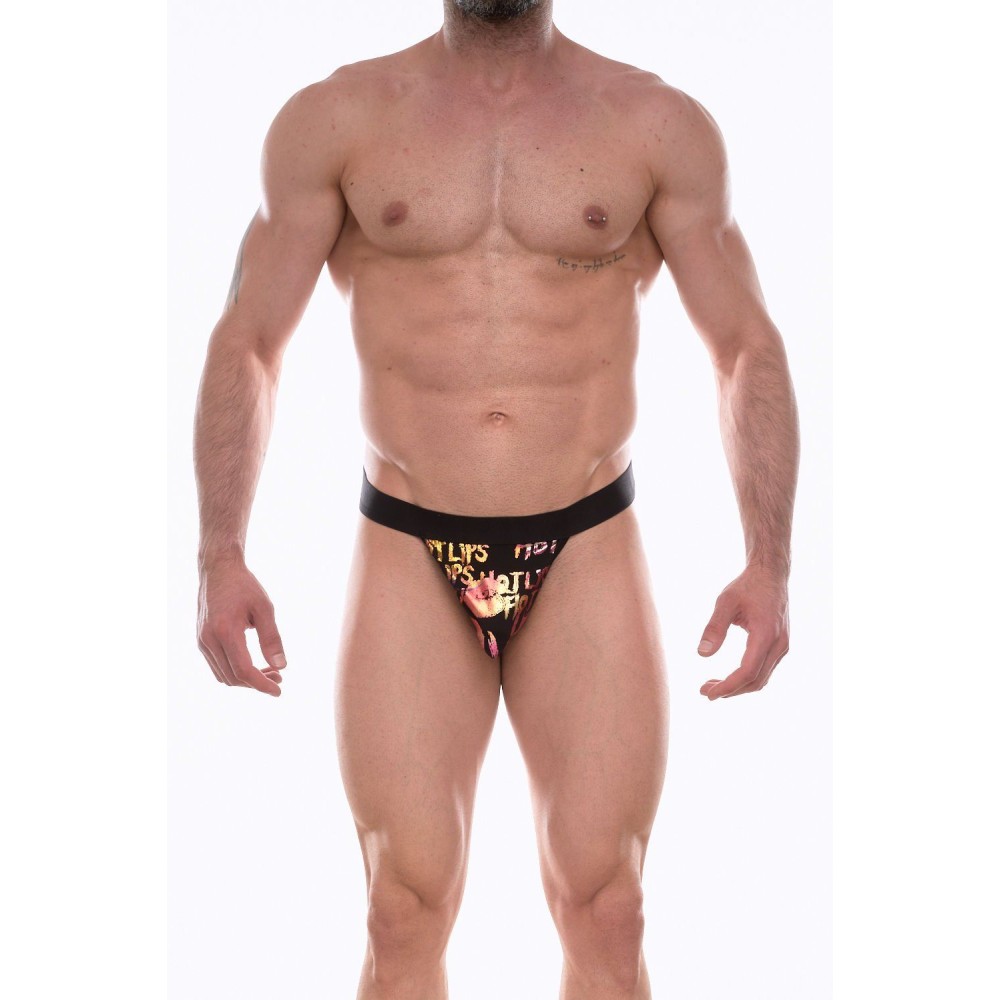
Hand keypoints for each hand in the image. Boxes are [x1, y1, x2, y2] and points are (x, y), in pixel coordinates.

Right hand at [197, 559, 285, 696]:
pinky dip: (235, 671)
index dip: (261, 684)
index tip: (279, 690)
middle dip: (257, 683)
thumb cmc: (244, 586)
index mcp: (225, 631)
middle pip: (233, 677)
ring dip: (246, 680)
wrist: (218, 569)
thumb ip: (272, 638)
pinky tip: (253, 664)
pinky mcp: (201, 640)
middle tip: (279, 678)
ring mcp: (202, 641)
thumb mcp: (264, 608)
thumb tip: (282, 667)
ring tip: (269, 672)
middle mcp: (208, 639)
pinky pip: (217, 666)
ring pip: (223, 675)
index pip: (243, 670)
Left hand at [697, 566, 788, 699]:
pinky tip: (730, 677)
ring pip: (762, 678)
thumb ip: (714, 627)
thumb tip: (701, 654)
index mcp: (766, 634)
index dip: (728, 686)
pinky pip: (765, 670)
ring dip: (738, 687)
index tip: (708, 693)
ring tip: (713, 686)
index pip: (747, 671)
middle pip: (756, 680)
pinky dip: (747, 678)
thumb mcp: (725, 601)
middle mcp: (779, 644)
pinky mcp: (780, 646)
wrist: (771, 575)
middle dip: (730, 690)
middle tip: (705, 691)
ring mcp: (782, 646)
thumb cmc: (747, 586)